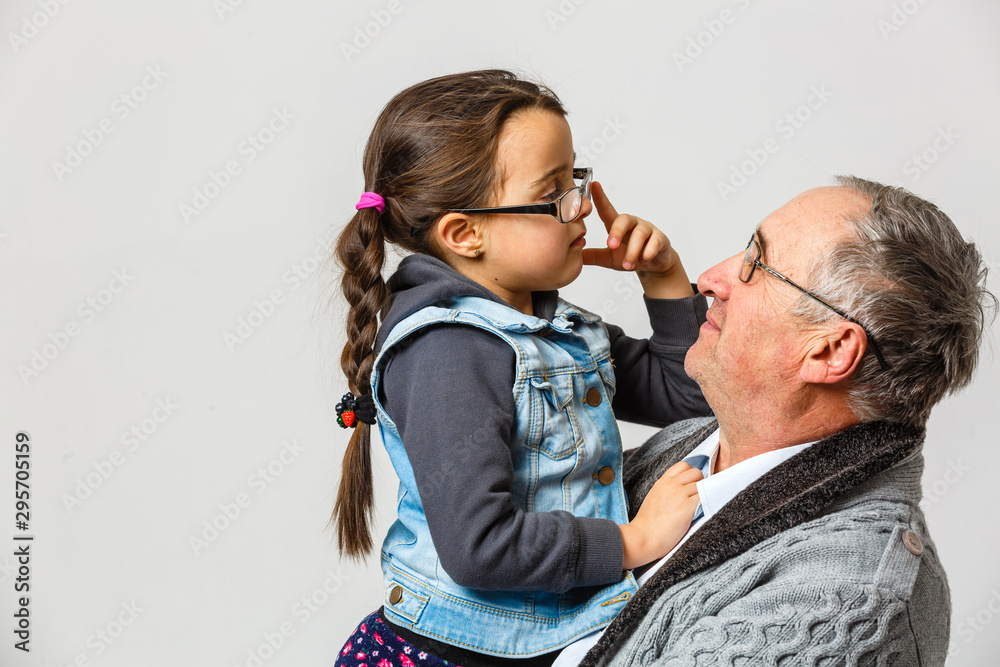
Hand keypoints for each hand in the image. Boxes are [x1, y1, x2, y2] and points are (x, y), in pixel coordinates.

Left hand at [582, 182, 693, 297]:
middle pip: (624, 219)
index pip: (607, 209)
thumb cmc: (630, 257)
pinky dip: (647, 253)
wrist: (653, 266)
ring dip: (632, 251)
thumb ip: (593, 256)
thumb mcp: (609, 259)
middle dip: (616, 232)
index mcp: (617, 226)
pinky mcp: (660, 238)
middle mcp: (632, 224)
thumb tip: (574, 254)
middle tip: (610, 246)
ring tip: (627, 265)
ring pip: (639, 234)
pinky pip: (655, 242)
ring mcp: (647, 229)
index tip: (593, 185)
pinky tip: (643, 260)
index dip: (600, 197)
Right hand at [619, 460, 702, 569]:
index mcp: (663, 482)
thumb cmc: (648, 524)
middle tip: (696, 498)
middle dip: (700, 483)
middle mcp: (671, 485)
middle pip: (696, 472)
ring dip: (704, 495)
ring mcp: (680, 495)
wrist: (643, 538)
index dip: (690, 474)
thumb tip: (685, 489)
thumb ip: (667, 489)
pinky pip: (705, 497)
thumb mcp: (655, 497)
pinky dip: (707, 503)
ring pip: (703, 484)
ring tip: (698, 508)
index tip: (691, 485)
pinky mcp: (687, 507)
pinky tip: (701, 513)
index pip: (683, 465)